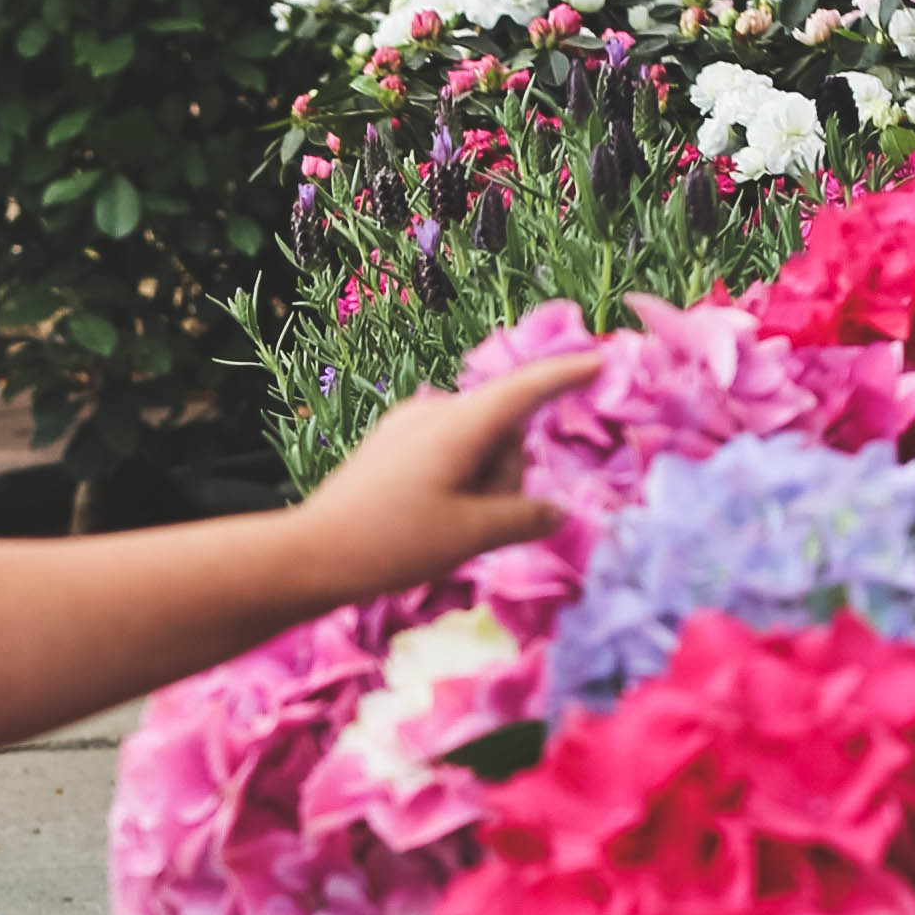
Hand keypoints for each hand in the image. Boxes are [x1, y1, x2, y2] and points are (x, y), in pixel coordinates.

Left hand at [284, 350, 601, 603]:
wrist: (311, 556)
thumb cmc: (392, 542)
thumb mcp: (472, 536)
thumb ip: (525, 518)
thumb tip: (556, 511)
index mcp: (458, 424)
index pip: (526, 389)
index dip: (567, 375)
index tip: (602, 358)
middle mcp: (434, 411)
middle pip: (503, 432)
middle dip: (508, 475)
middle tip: (476, 524)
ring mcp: (409, 426)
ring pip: (476, 447)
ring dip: (481, 485)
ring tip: (445, 527)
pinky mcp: (392, 446)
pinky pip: (447, 455)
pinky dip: (458, 484)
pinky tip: (427, 519)